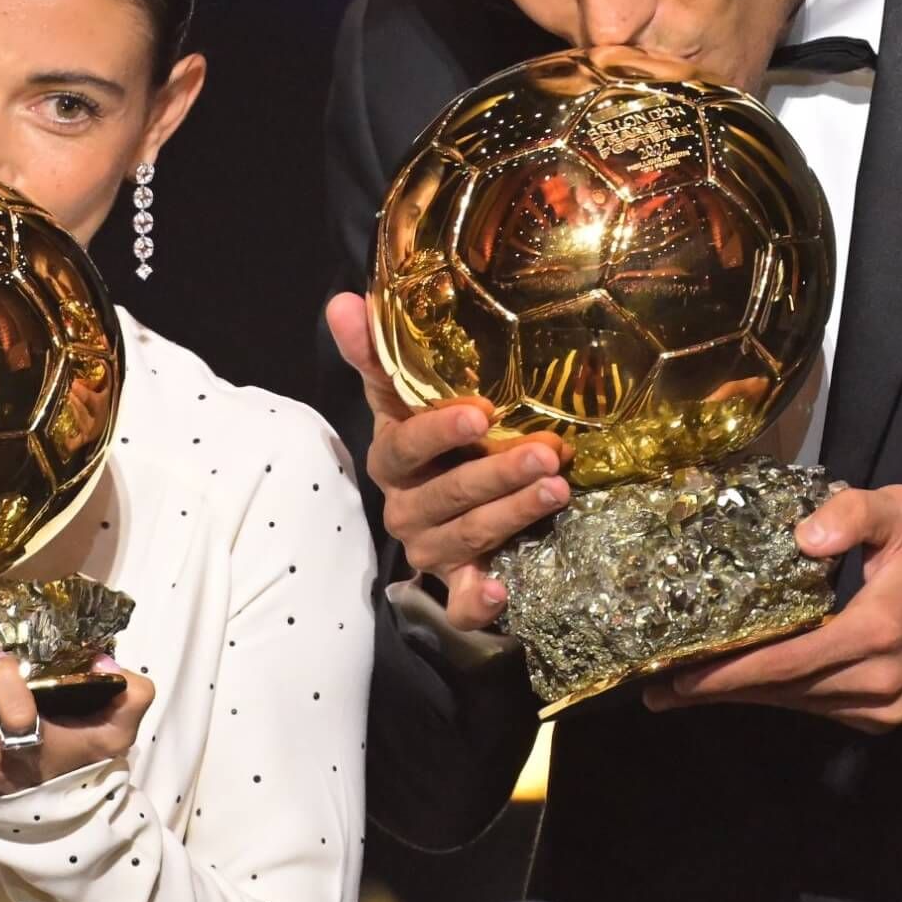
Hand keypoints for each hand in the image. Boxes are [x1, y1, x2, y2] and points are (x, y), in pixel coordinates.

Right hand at [324, 292, 569, 632]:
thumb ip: (378, 354)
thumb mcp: (403, 396)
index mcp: (391, 460)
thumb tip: (343, 300)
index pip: (407, 445)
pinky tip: (501, 592)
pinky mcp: (455, 583)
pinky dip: (476, 601)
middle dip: (498, 474)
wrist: (442, 503)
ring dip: (511, 516)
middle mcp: (406, 507)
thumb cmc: (429, 441)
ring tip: (558, 490)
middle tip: (548, 454)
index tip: (481, 412)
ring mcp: (430, 549)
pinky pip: (458, 602)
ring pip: (467, 537)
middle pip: (449, 494)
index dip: (439, 431)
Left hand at [644, 484, 901, 732]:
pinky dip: (780, 696)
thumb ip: (851, 513)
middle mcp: (877, 681)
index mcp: (877, 632)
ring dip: (744, 696)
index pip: (786, 662)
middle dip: (719, 691)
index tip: (678, 676)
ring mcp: (883, 707)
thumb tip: (802, 537)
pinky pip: (818, 707)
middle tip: (657, 690)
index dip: (728, 673)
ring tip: (686, 690)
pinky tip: (743, 685)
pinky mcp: (885, 716)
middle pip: (782, 692)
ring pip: (798, 705)